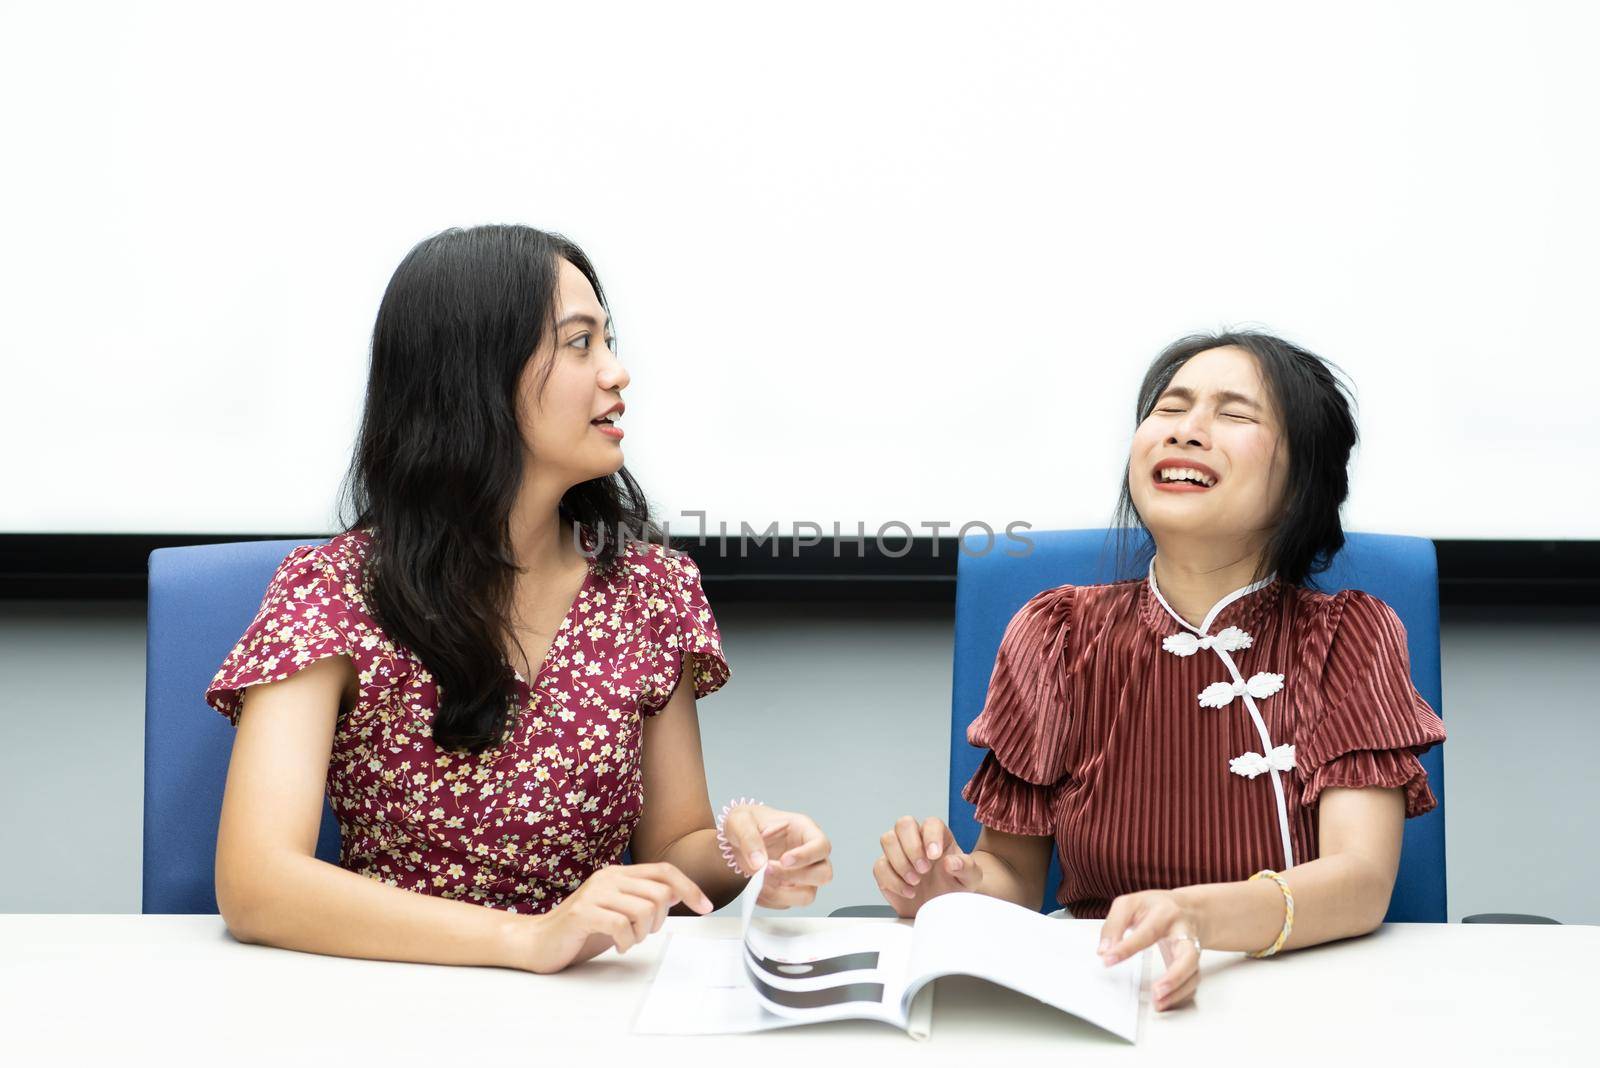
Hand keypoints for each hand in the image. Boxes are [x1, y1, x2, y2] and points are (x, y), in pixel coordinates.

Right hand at [511, 862, 712, 973]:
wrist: (538, 941)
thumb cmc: (582, 929)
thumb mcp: (619, 911)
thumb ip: (644, 899)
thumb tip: (678, 892)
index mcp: (619, 873)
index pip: (665, 871)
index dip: (690, 887)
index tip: (706, 907)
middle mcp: (608, 877)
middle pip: (660, 893)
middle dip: (660, 921)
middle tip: (642, 933)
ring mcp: (595, 893)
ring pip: (645, 909)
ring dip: (642, 934)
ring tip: (627, 940)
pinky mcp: (583, 913)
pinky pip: (622, 926)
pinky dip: (626, 941)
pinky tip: (616, 945)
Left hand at [720, 804, 833, 907]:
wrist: (734, 841)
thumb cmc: (745, 824)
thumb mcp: (740, 821)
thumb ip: (749, 838)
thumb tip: (759, 863)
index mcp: (804, 830)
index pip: (821, 846)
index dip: (807, 856)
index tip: (784, 860)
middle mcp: (809, 855)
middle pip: (823, 874)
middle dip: (796, 877)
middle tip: (768, 870)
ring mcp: (801, 876)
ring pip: (807, 895)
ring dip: (782, 893)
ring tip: (759, 881)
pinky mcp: (789, 891)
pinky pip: (786, 904)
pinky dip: (769, 900)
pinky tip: (755, 887)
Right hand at [873, 816, 981, 917]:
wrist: (940, 909)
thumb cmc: (955, 888)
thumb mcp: (970, 879)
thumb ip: (966, 867)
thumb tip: (951, 862)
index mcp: (938, 836)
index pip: (930, 823)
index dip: (931, 836)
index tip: (935, 856)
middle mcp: (916, 839)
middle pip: (903, 824)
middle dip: (911, 847)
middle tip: (924, 870)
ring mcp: (898, 852)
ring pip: (887, 840)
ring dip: (900, 863)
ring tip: (916, 882)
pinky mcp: (885, 869)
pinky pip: (879, 866)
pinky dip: (893, 881)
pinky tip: (908, 892)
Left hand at [1098, 889, 1201, 1011]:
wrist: (1187, 909)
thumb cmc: (1154, 907)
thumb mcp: (1130, 904)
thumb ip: (1114, 925)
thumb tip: (1104, 950)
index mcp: (1165, 913)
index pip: (1147, 932)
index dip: (1127, 947)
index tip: (1108, 959)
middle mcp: (1183, 932)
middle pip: (1187, 955)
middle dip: (1174, 976)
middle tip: (1155, 991)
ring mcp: (1192, 948)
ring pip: (1193, 972)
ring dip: (1178, 991)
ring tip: (1159, 1003)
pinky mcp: (1194, 963)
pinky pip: (1192, 981)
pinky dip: (1181, 995)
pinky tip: (1166, 1001)